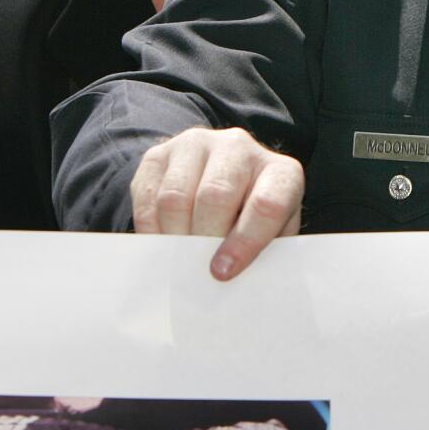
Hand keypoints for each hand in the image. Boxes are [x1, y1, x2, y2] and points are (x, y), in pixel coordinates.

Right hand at [129, 127, 303, 278]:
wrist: (223, 182)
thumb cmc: (254, 221)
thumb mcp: (272, 236)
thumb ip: (263, 256)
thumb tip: (238, 285)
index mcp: (281, 172)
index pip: (267, 204)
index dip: (245, 242)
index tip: (223, 272)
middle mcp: (240, 147)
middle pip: (216, 196)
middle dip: (203, 239)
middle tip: (196, 269)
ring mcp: (198, 144)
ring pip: (175, 196)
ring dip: (174, 236)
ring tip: (179, 258)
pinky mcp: (160, 153)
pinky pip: (147, 195)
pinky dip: (150, 228)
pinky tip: (161, 243)